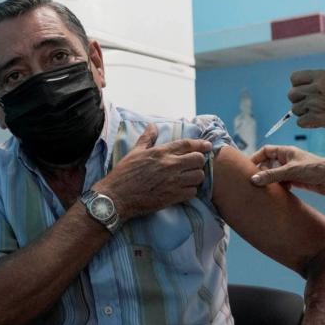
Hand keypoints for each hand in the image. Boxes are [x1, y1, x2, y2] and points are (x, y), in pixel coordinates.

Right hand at [95, 124, 211, 219]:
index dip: (201, 144)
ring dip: (196, 177)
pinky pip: (192, 192)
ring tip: (189, 178)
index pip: (187, 144)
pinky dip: (190, 191)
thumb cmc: (124, 174)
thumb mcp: (134, 153)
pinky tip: (183, 190)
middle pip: (198, 160)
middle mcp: (170, 165)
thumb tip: (153, 126)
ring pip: (198, 176)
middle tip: (193, 165)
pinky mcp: (173, 197)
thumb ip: (147, 139)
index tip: (208, 146)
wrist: (117, 197)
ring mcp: (173, 181)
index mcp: (161, 152)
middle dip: (199, 161)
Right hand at [250, 145, 324, 194]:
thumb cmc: (316, 169)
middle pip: (268, 164)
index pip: (265, 151)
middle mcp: (287, 160)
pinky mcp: (296, 181)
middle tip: (252, 182)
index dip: (255, 158)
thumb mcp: (291, 171)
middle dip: (260, 172)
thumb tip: (253, 179)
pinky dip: (278, 188)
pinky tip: (276, 195)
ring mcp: (291, 171)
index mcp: (286, 151)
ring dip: (269, 182)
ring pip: (274, 175)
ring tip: (261, 190)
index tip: (246, 168)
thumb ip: (272, 175)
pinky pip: (282, 184)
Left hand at [288, 70, 324, 139]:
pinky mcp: (317, 118)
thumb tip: (302, 93)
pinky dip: (308, 124)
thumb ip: (319, 85)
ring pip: (294, 109)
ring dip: (304, 114)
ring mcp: (315, 102)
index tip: (308, 93)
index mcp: (322, 75)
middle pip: (291, 94)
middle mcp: (316, 86)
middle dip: (299, 101)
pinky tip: (320, 123)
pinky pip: (300, 122)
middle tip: (313, 107)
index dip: (298, 86)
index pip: (294, 78)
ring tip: (320, 114)